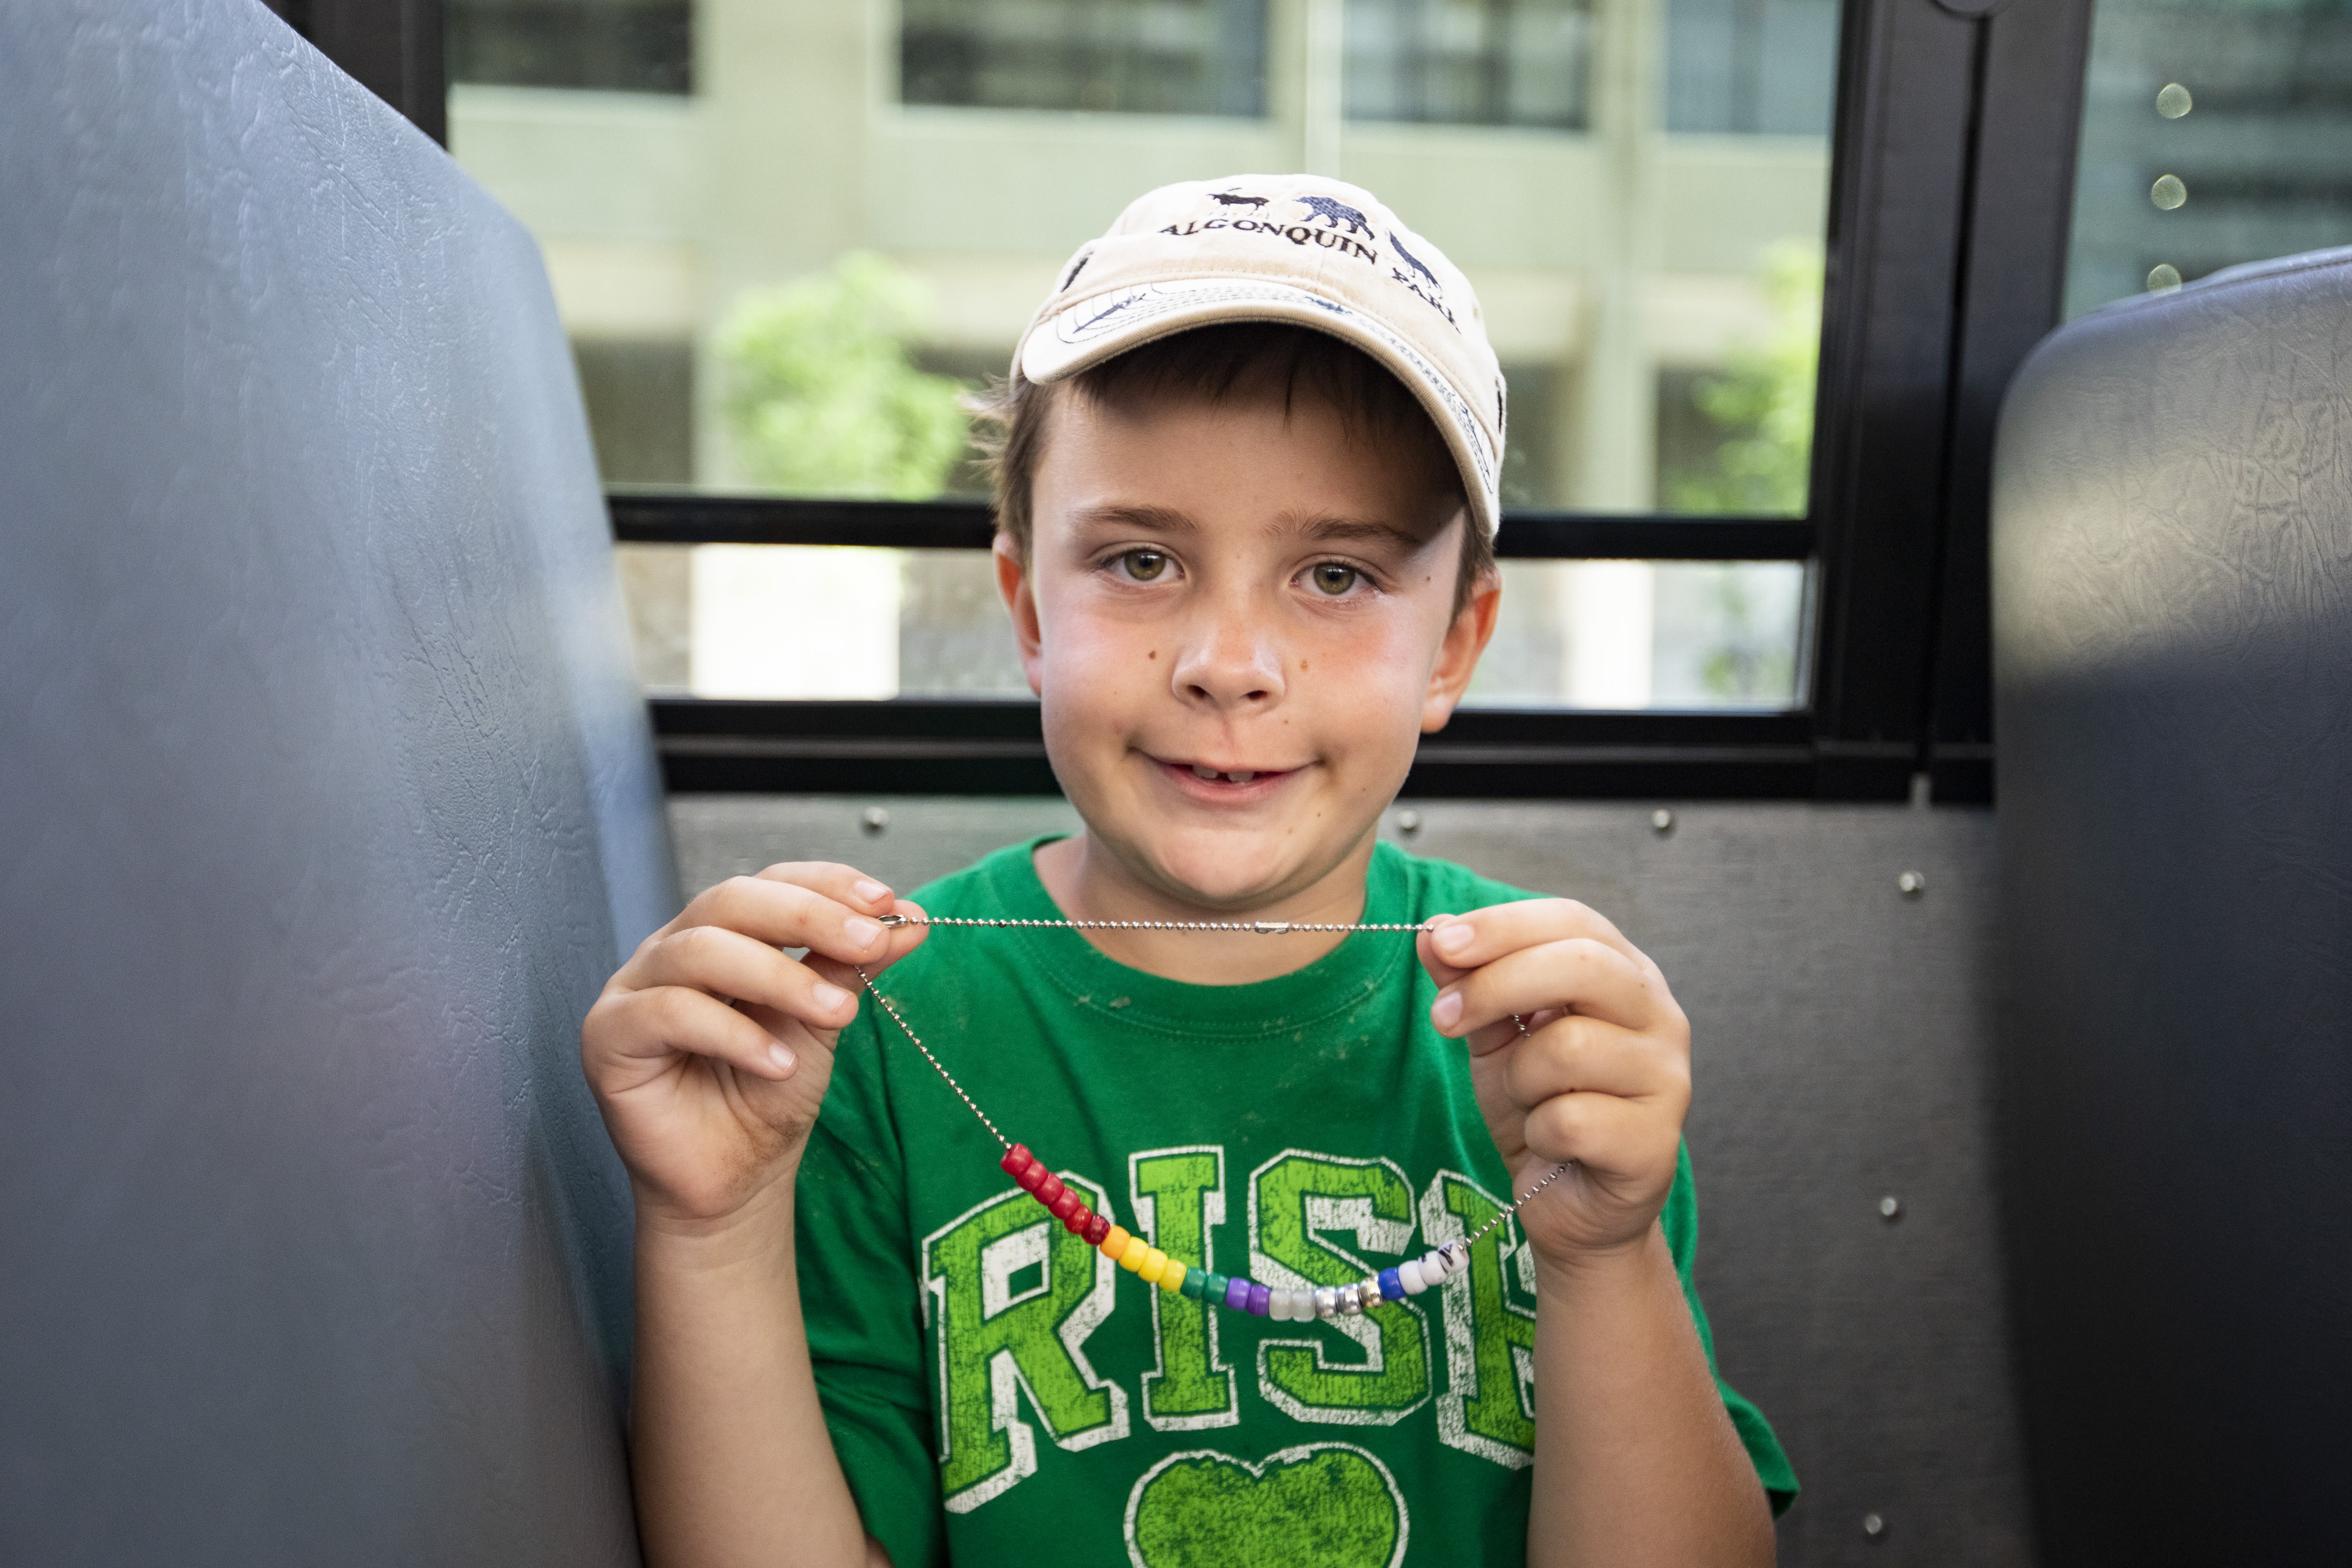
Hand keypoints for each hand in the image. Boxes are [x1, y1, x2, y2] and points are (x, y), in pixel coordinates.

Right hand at [582, 863, 926, 1228]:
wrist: (735, 1179)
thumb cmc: (769, 1095)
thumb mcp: (821, 1020)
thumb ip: (853, 966)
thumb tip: (910, 918)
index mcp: (723, 933)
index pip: (771, 883)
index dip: (826, 885)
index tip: (888, 903)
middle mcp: (673, 948)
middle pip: (731, 901)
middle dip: (809, 917)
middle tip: (869, 944)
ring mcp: (634, 988)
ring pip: (702, 950)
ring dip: (780, 977)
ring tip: (837, 1013)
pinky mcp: (610, 1035)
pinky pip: (670, 1012)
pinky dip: (733, 1033)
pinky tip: (778, 1062)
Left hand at [1417, 900, 1690, 1267]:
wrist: (1570, 1205)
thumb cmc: (1541, 1107)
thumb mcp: (1494, 1037)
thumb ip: (1470, 982)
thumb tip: (1431, 932)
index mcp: (1625, 975)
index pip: (1574, 921)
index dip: (1504, 925)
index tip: (1441, 940)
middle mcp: (1660, 1017)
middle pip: (1581, 966)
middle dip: (1496, 985)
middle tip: (1443, 1018)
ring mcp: (1667, 1079)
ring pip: (1569, 1047)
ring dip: (1518, 1077)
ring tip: (1525, 1099)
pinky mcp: (1656, 1143)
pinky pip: (1570, 1119)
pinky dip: (1539, 1132)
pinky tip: (1549, 1143)